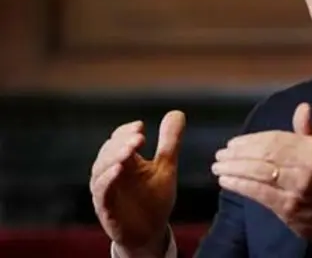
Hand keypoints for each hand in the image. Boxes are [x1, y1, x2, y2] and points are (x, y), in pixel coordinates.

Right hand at [90, 110, 185, 256]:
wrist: (151, 232)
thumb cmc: (154, 199)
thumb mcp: (166, 167)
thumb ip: (170, 142)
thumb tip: (177, 112)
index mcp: (125, 160)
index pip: (119, 139)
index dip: (126, 131)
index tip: (141, 126)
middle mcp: (112, 172)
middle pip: (108, 151)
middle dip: (122, 142)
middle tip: (139, 136)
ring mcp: (107, 190)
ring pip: (101, 168)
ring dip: (114, 156)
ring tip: (129, 149)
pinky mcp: (106, 207)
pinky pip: (102, 191)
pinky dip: (108, 179)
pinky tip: (119, 169)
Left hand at [212, 103, 311, 254]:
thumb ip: (308, 131)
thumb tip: (302, 107)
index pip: (277, 139)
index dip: (252, 140)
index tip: (234, 142)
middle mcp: (307, 166)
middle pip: (265, 154)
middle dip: (239, 154)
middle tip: (221, 154)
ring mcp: (297, 187)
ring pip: (259, 172)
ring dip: (234, 168)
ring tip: (218, 166)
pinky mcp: (288, 207)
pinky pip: (258, 192)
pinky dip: (239, 185)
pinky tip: (226, 181)